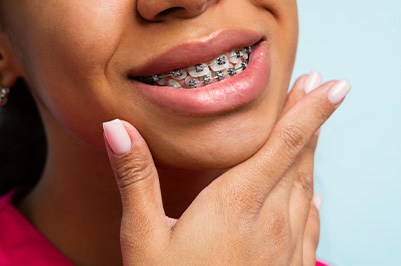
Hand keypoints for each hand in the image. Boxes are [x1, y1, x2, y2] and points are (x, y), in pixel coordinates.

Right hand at [103, 75, 349, 264]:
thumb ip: (136, 178)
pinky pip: (310, 223)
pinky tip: (310, 195)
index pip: (283, 145)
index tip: (330, 86)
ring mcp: (285, 246)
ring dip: (310, 154)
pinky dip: (310, 197)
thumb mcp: (143, 236)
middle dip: (311, 120)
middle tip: (321, 89)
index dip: (309, 112)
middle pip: (299, 159)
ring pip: (306, 186)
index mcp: (236, 204)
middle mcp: (271, 220)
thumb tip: (117, 130)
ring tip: (312, 130)